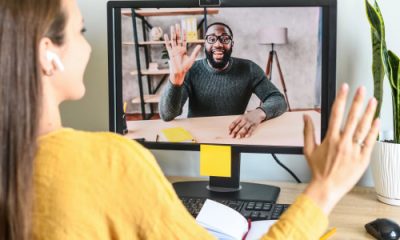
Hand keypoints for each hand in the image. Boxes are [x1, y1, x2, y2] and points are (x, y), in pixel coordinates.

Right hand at [164, 24, 201, 85]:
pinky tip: (166, 35)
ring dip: (173, 33)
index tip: (184, 28)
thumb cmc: (186, 67)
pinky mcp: (170, 53)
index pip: (184, 40)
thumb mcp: (192, 59)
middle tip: (177, 24)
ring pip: (173, 40)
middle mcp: (178, 49)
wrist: (179, 72)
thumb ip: (195, 52)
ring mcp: (174, 51)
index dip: (184, 34)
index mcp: (183, 50)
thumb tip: (200, 45)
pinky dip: (167, 40)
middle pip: (178, 38)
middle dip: (178, 31)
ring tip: (172, 27)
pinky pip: (168, 46)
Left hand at [228, 108, 265, 137]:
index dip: (231, 128)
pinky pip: (251, 129)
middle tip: (232, 136)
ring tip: (238, 137)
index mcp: (241, 117)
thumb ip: (237, 122)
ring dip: (241, 133)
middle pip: (239, 126)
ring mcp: (250, 122)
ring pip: (244, 128)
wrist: (258, 112)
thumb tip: (230, 128)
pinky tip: (246, 136)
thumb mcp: (242, 117)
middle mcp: (245, 119)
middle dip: (235, 131)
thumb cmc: (248, 116)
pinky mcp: (254, 125)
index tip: (229, 132)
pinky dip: (249, 133)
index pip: (234, 122)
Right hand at [302, 84, 379, 214]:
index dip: (341, 98)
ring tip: (374, 101)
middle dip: (358, 101)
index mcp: (330, 139)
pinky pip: (370, 142)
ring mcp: (354, 150)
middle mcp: (343, 142)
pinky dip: (374, 131)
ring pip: (364, 128)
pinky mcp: (363, 158)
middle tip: (362, 90)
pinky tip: (377, 121)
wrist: (327, 187)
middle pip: (352, 117)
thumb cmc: (318, 170)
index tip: (344, 88)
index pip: (336, 113)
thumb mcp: (308, 149)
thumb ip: (308, 131)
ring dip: (369, 113)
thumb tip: (305, 117)